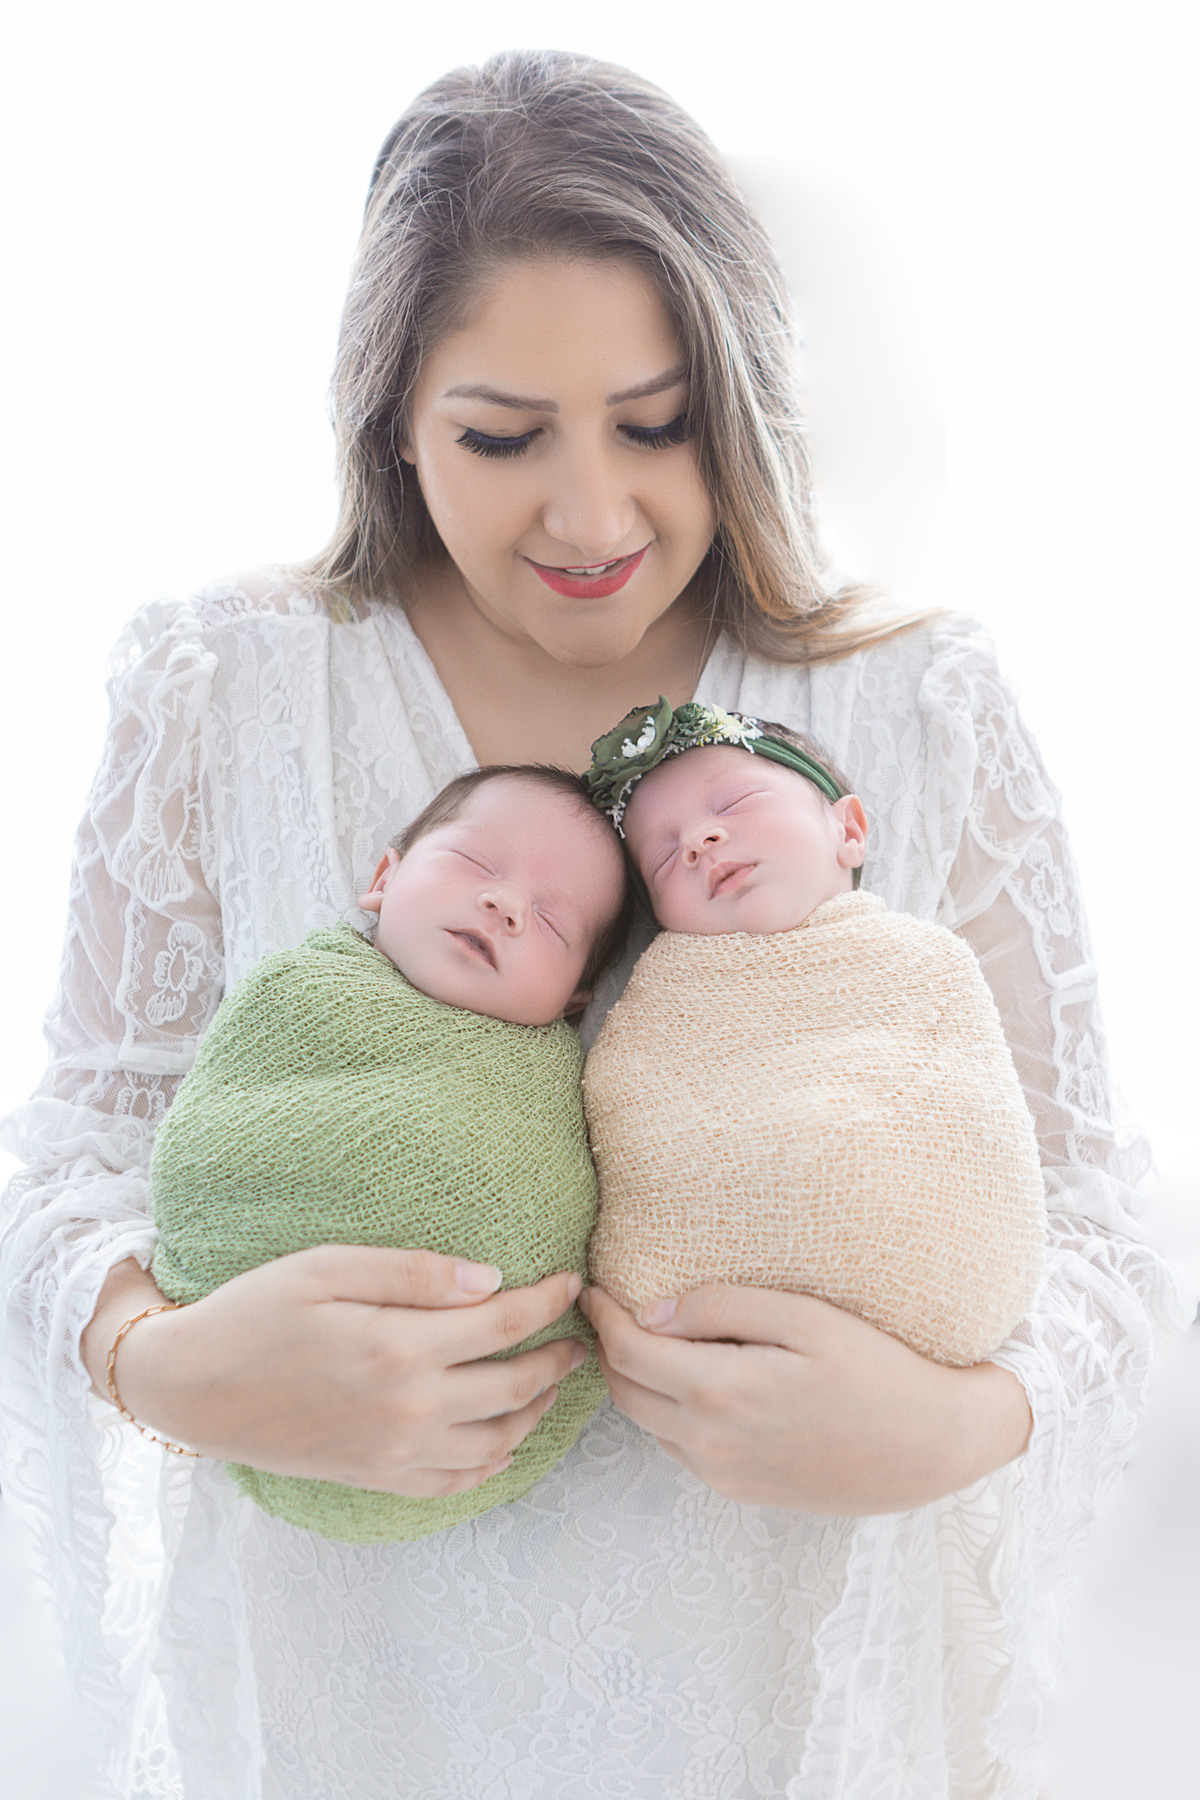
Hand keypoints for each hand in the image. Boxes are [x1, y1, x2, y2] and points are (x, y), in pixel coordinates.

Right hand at [86, 1249, 587, 1496]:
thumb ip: (413, 1273)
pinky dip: (493, 1462)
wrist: (191, 1387)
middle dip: (558, 1359)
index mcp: (401, 1347)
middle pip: (515, 1387)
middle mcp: (410, 1408)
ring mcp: (395, 1452)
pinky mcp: (376, 1477)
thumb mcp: (328, 1267)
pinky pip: (456, 1481)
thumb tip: (488, 1279)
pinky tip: (504, 1439)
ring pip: (497, 1441)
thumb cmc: (255, 1311)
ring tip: (552, 1383)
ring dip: (537, 1411)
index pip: (504, 1323)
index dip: (548, 1301)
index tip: (573, 1282)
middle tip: (579, 1338)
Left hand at [582, 1283, 1032, 1514]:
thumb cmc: (877, 1367)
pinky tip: (698, 1379)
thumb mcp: (803, 1316)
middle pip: (626, 1393)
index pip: (628, 1353)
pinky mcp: (742, 1492)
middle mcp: (711, 1445)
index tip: (593, 1287)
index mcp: (721, 1394)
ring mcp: (725, 1476)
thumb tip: (653, 1310)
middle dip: (610, 1349)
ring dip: (639, 1382)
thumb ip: (722, 1308)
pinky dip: (671, 1411)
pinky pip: (682, 1448)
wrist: (933, 1445)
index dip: (602, 1316)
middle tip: (614, 1307)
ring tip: (652, 1338)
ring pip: (650, 1424)